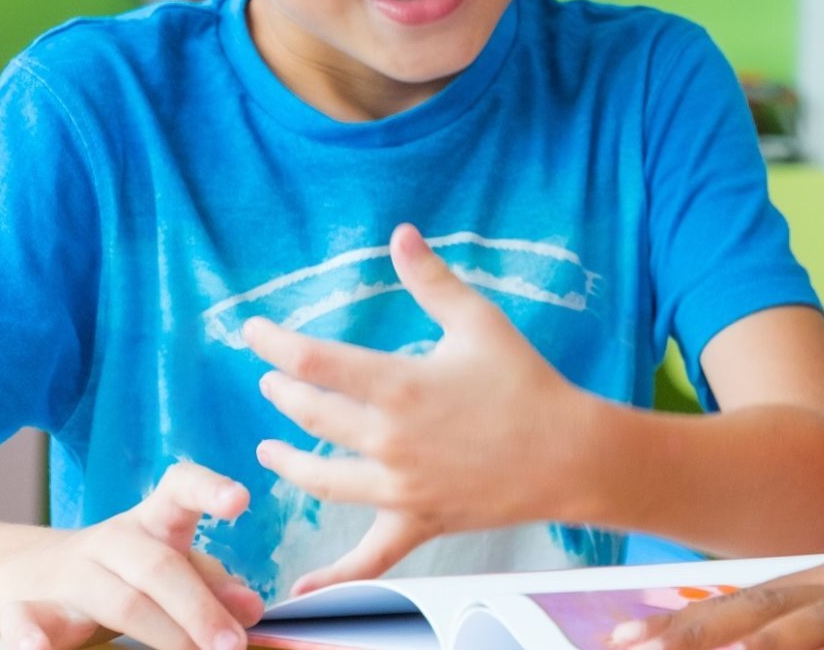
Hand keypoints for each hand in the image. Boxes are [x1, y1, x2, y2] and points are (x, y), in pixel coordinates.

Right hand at [0, 463, 264, 649]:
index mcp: (151, 522)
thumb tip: (251, 610)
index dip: (209, 489)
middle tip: (233, 644)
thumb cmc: (124, 573)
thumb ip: (211, 584)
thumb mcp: (171, 568)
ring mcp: (69, 576)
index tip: (240, 500)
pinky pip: (24, 620)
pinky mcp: (29, 610)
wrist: (27, 576)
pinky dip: (29, 637)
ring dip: (161, 630)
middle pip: (159, 566)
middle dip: (200, 607)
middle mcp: (110, 542)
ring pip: (117, 600)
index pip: (179, 489)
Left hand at [247, 224, 593, 591]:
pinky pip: (367, 558)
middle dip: (284, 394)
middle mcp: (389, 440)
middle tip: (272, 381)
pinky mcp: (417, 522)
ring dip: (287, 463)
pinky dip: (332, 576)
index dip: (274, 344)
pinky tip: (300, 590)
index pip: (314, 362)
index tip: (252, 332)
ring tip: (269, 452)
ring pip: (322, 479)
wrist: (571, 455)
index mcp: (399, 385)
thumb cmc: (527, 383)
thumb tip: (401, 233)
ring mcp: (400, 488)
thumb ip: (432, 280)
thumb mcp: (479, 321)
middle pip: (310, 416)